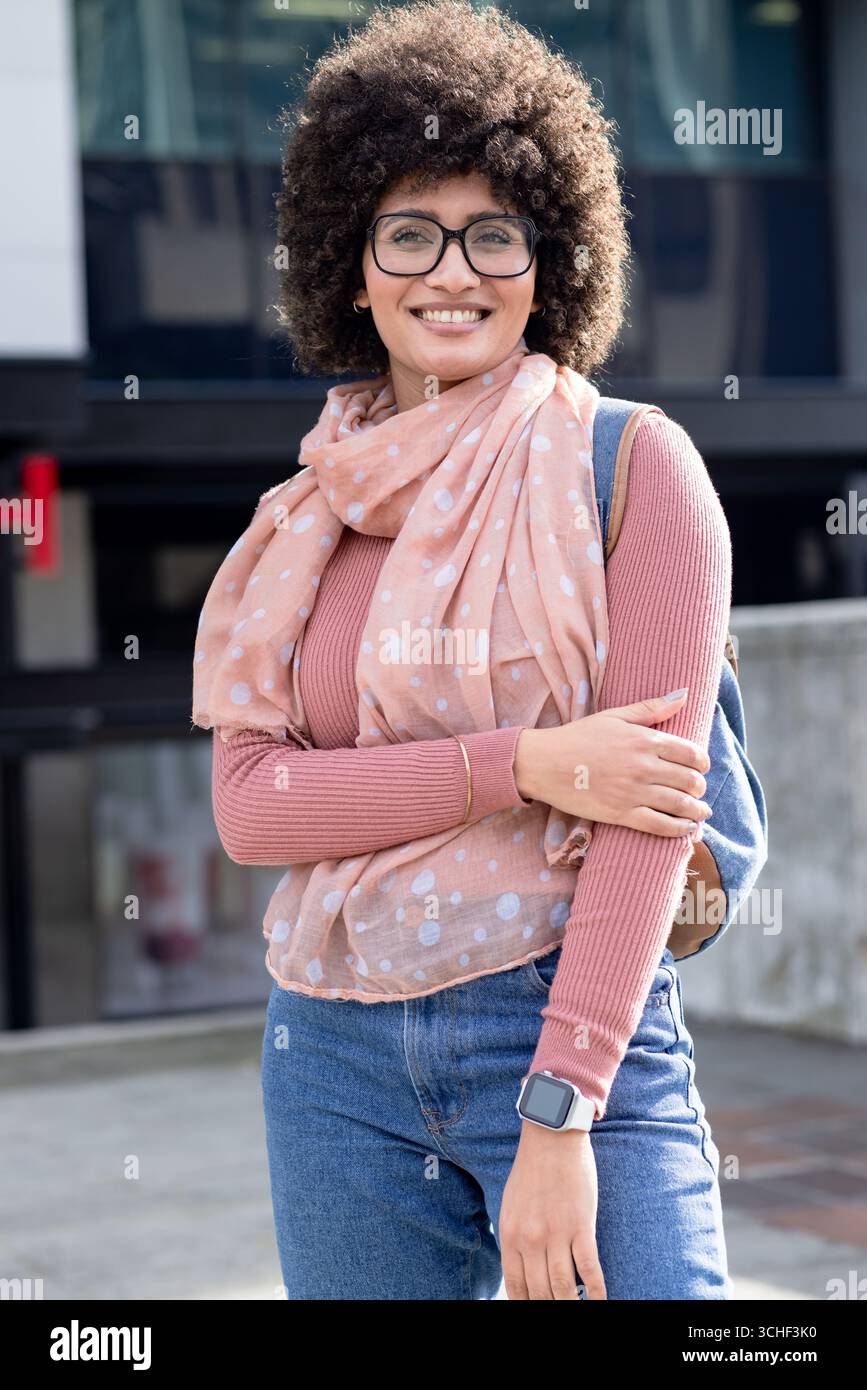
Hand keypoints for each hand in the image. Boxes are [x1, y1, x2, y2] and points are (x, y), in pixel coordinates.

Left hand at [499, 1121, 605, 1299]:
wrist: (552, 1137)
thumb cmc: (532, 1170)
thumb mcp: (511, 1206)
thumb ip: (515, 1238)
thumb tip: (522, 1272)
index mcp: (510, 1235)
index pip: (517, 1287)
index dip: (527, 1306)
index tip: (536, 1311)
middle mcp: (530, 1240)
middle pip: (541, 1292)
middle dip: (551, 1307)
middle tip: (560, 1310)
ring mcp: (556, 1234)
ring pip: (565, 1288)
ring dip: (572, 1305)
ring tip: (578, 1308)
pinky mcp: (581, 1226)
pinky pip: (590, 1270)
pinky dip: (596, 1292)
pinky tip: (600, 1300)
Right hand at [513, 688, 710, 836]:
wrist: (544, 763)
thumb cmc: (578, 736)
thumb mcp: (614, 716)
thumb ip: (651, 708)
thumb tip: (684, 695)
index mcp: (645, 740)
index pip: (691, 753)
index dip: (702, 763)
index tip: (701, 768)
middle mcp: (644, 766)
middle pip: (690, 780)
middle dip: (700, 787)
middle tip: (698, 790)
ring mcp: (634, 792)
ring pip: (681, 805)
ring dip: (697, 811)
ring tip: (701, 813)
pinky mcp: (622, 814)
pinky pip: (660, 826)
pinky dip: (679, 830)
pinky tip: (687, 829)